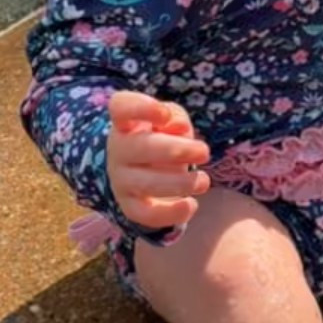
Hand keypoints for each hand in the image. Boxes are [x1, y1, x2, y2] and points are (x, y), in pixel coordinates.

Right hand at [107, 91, 210, 229]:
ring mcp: (121, 179)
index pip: (121, 107)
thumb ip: (175, 117)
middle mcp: (117, 150)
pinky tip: (191, 205)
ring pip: (146, 183)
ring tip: (204, 181)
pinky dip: (171, 213)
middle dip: (176, 150)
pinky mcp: (129, 206)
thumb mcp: (170, 120)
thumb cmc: (161, 137)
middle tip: (204, 152)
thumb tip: (179, 129)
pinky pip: (146, 214)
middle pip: (139, 147)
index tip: (164, 115)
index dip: (141, 109)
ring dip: (180, 182)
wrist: (145, 170)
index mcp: (125, 122)